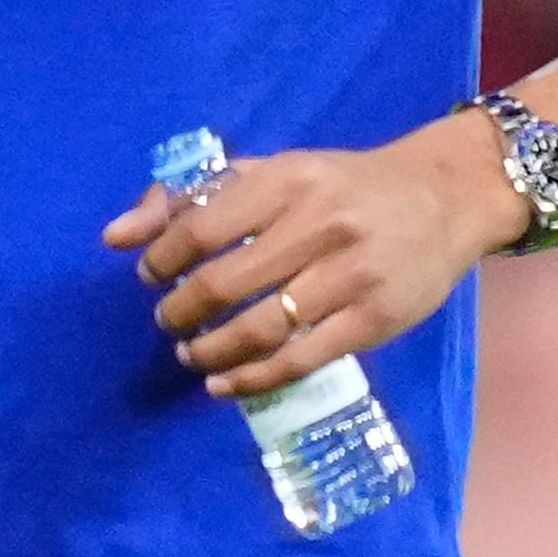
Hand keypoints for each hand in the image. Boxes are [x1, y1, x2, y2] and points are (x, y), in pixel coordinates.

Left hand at [100, 118, 530, 399]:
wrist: (444, 196)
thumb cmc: (342, 185)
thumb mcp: (272, 172)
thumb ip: (190, 198)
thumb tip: (113, 236)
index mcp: (286, 180)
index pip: (201, 227)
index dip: (162, 259)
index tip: (149, 275)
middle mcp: (319, 225)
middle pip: (225, 283)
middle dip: (181, 310)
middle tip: (167, 321)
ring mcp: (351, 275)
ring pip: (261, 328)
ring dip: (211, 350)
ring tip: (190, 354)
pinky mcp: (375, 319)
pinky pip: (301, 359)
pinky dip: (253, 378)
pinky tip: (224, 383)